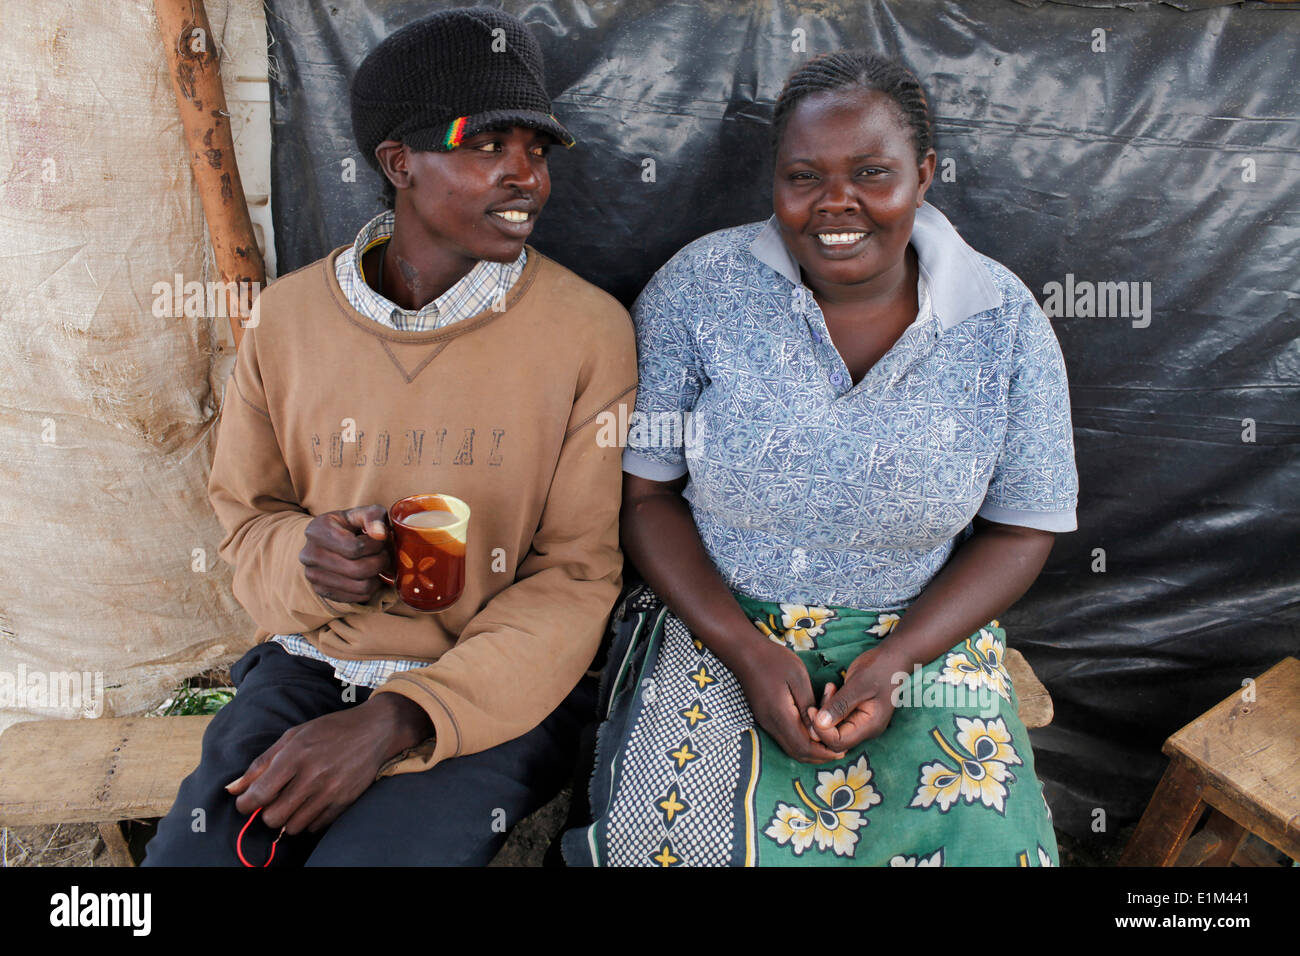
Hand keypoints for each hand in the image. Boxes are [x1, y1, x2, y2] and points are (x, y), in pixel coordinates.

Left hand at [226, 693, 432, 834]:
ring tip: (291, 803)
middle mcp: (312, 776)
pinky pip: (314, 827)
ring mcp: (330, 792)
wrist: (374, 730)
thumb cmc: (329, 730)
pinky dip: (306, 821)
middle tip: (271, 801)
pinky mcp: (344, 803)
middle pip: (272, 817)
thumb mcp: (292, 736)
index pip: (257, 796)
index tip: (246, 802)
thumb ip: (261, 764)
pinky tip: (310, 804)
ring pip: (292, 827)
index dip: (245, 804)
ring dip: (286, 819)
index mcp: (294, 756)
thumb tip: (233, 789)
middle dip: (265, 813)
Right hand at [300, 505, 390, 603]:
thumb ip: (373, 517)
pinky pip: (357, 597)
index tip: (382, 539)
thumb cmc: (350, 525)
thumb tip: (380, 534)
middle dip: (380, 562)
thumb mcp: (362, 513)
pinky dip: (371, 588)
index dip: (376, 545)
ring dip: (377, 576)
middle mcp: (309, 554)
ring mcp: (312, 575)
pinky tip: (369, 575)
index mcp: (317, 530)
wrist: (329, 540)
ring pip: (361, 586)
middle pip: (358, 569)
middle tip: (385, 554)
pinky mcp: (320, 591)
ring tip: (377, 563)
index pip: (355, 548)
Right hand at [732, 639, 846, 763]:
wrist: (744, 652)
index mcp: (780, 715)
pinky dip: (801, 741)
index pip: (803, 747)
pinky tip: (812, 731)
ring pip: (790, 747)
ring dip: (810, 750)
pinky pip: (785, 738)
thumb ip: (808, 706)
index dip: (823, 753)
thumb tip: (818, 730)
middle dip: (819, 756)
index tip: (842, 751)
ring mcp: (765, 722)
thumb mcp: (798, 678)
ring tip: (829, 743)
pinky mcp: (764, 717)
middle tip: (839, 751)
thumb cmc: (773, 660)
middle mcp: (770, 724)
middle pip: (797, 752)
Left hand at [808, 645, 900, 752]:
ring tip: (829, 688)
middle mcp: (865, 729)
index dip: (821, 731)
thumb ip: (840, 705)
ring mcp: (860, 722)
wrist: (892, 658)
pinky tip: (832, 688)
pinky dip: (829, 705)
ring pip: (833, 728)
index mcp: (869, 726)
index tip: (813, 709)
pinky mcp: (854, 714)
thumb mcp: (858, 685)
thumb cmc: (878, 669)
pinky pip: (836, 717)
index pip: (838, 742)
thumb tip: (819, 723)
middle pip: (834, 739)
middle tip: (822, 696)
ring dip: (824, 711)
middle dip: (821, 722)